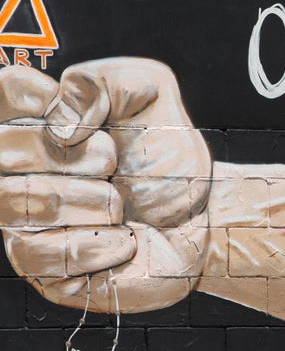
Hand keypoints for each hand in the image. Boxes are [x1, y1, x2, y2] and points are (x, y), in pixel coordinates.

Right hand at [0, 58, 211, 311]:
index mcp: (34, 120)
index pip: (5, 93)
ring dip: (91, 199)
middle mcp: (15, 170)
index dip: (28, 96)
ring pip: (22, 203)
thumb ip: (108, 80)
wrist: (199, 215)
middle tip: (112, 162)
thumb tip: (61, 115)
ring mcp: (24, 221)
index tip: (78, 115)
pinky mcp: (44, 269)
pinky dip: (99, 243)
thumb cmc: (165, 158)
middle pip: (4, 150)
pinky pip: (46, 254)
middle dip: (73, 155)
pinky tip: (125, 238)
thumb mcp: (151, 97)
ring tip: (120, 202)